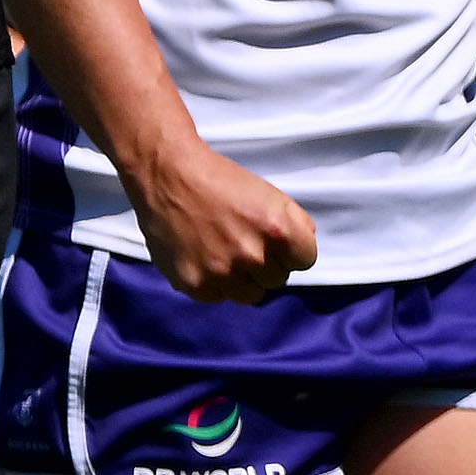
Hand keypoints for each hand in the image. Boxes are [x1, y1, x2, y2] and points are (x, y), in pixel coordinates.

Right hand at [124, 135, 317, 304]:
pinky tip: (204, 257)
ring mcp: (224, 274)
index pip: (306, 260)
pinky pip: (220, 297)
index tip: (275, 240)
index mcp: (278, 229)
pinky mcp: (197, 286)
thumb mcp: (270, 194)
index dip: (292, 249)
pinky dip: (215, 282)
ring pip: (251, 295)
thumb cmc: (222, 181)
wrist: (170, 177)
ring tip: (225, 252)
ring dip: (243, 279)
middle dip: (266, 263)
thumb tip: (303, 248)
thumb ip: (295, 223)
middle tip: (244, 241)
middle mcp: (253, 256)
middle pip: (278, 279)